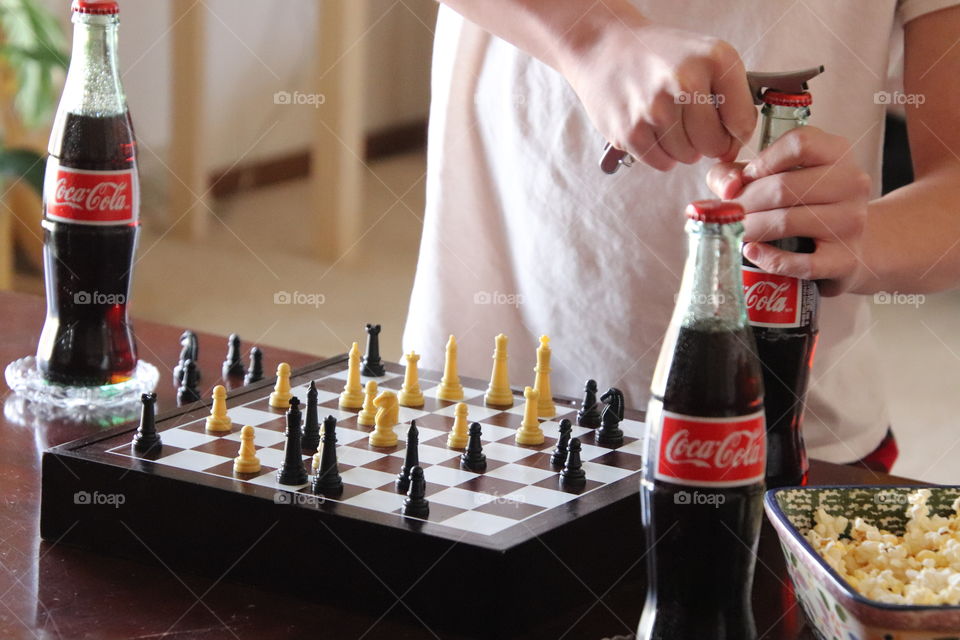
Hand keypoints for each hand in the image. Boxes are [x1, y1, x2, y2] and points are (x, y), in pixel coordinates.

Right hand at [561, 16, 755, 170]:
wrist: (604, 48)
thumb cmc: (659, 55)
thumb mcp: (705, 56)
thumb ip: (730, 95)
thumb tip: (735, 144)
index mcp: (714, 60)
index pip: (742, 123)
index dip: (735, 133)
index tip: (724, 130)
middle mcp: (686, 82)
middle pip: (714, 145)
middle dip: (707, 142)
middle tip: (692, 125)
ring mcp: (656, 109)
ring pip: (687, 156)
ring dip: (681, 147)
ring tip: (667, 120)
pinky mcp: (630, 131)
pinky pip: (662, 162)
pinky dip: (660, 153)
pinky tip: (652, 129)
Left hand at [706, 126, 870, 295]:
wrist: (845, 243)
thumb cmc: (800, 203)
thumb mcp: (771, 175)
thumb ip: (735, 173)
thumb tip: (728, 189)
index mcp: (836, 152)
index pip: (798, 144)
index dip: (762, 162)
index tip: (744, 179)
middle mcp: (851, 183)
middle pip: (783, 187)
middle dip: (744, 202)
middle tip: (727, 214)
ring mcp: (851, 221)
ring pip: (786, 222)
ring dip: (751, 229)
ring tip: (735, 232)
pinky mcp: (845, 259)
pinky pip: (801, 262)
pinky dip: (770, 259)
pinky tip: (752, 252)